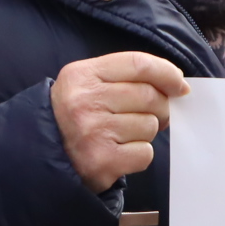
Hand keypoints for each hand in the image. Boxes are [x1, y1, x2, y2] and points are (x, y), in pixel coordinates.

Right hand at [52, 52, 189, 191]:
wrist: (44, 156)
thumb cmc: (76, 116)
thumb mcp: (88, 84)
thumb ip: (127, 77)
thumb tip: (178, 85)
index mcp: (82, 75)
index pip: (138, 64)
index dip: (167, 73)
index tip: (180, 85)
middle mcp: (85, 101)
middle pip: (149, 96)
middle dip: (160, 107)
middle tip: (150, 115)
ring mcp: (93, 132)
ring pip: (150, 125)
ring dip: (145, 132)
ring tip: (123, 135)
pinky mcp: (102, 161)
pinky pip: (145, 153)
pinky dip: (139, 155)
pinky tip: (120, 153)